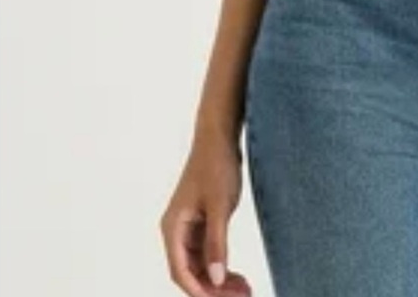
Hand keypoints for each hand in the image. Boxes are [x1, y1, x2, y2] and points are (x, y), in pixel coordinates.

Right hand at [159, 132, 252, 296]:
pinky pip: (207, 253)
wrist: (219, 136)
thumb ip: (217, 243)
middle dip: (213, 288)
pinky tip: (237, 275)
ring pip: (200, 265)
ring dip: (218, 280)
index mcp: (173, 228)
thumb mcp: (219, 206)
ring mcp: (188, 228)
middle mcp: (176, 231)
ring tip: (244, 290)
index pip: (180, 271)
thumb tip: (216, 278)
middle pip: (190, 272)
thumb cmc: (216, 165)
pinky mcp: (201, 222)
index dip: (200, 291)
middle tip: (242, 296)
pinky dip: (221, 265)